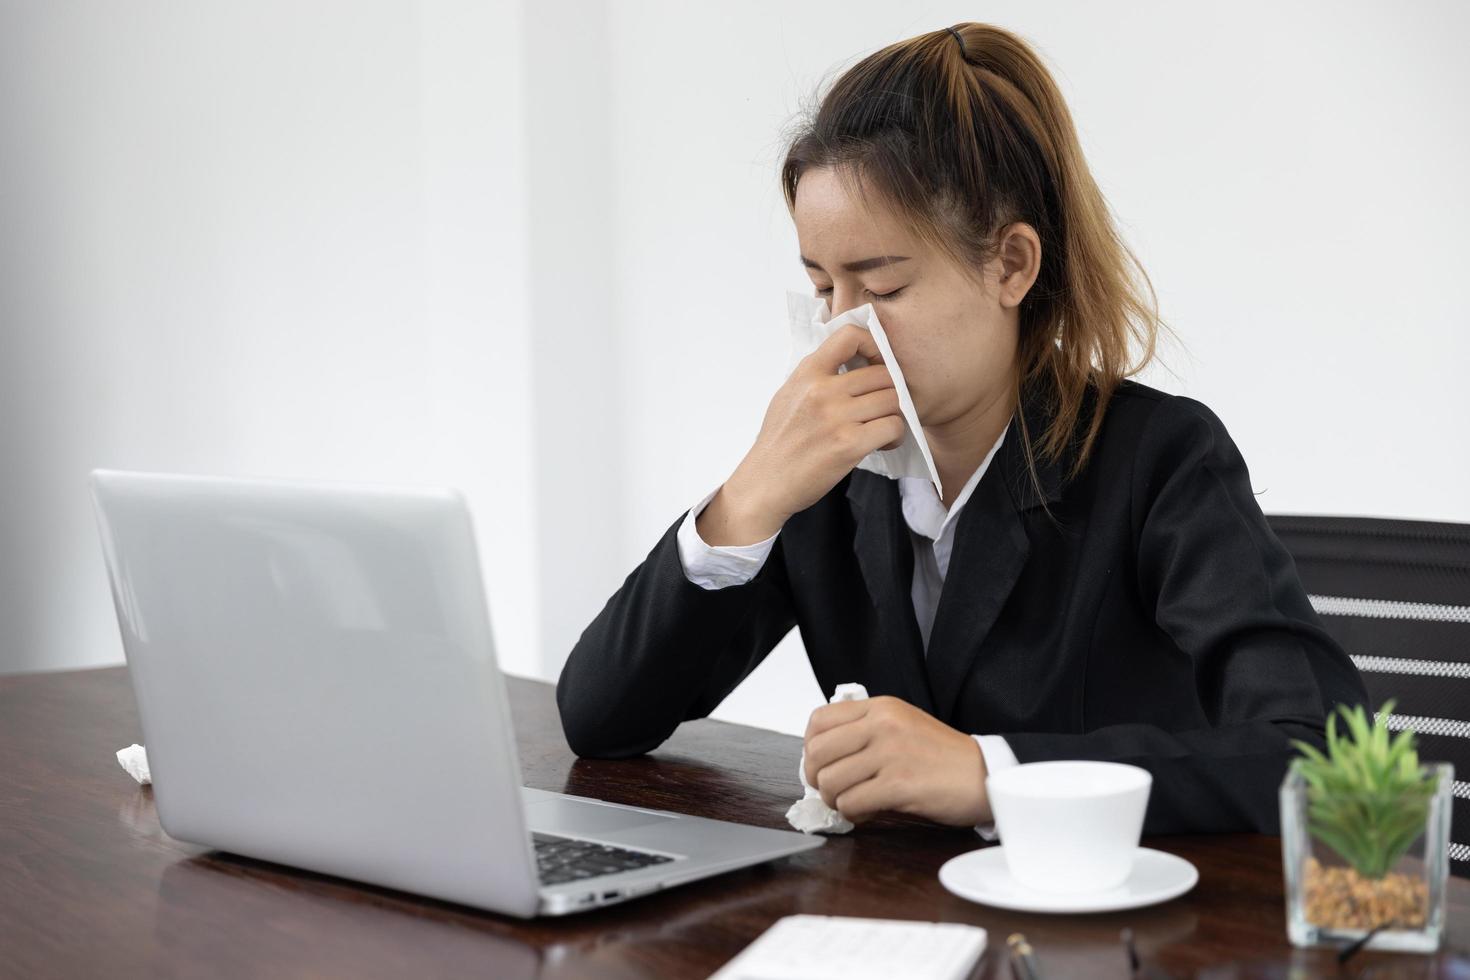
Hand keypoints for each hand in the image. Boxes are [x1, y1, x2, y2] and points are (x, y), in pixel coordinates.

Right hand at [698, 325, 906, 544]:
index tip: (876, 363)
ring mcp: (836, 417)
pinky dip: (895, 435)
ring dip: (895, 415)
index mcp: (808, 373)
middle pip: (883, 374)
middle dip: (891, 390)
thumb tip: (852, 361)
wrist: (765, 482)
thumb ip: (818, 376)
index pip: (850, 335)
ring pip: (893, 400)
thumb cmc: (778, 442)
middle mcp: (822, 390)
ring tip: (883, 427)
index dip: (873, 345)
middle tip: (885, 406)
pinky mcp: (849, 444)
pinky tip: (882, 443)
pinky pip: (893, 426)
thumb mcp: (789, 394)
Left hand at [802, 695, 992, 827]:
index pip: (819, 721)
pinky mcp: (898, 784)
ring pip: (831, 781)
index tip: (822, 763)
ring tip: (853, 802)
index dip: (811, 748)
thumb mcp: (903, 724)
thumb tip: (823, 755)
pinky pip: (851, 803)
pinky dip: (853, 814)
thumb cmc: (944, 756)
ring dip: (836, 800)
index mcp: (881, 707)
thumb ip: (866, 730)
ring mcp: (890, 754)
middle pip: (817, 753)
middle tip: (832, 789)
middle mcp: (882, 725)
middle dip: (817, 778)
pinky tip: (868, 812)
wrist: (984, 775)